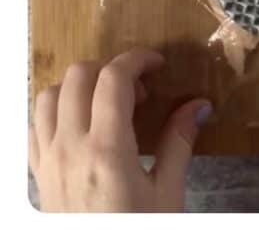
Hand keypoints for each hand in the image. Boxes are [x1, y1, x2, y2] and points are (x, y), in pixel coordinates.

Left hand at [29, 47, 211, 211]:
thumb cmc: (138, 232)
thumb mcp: (167, 192)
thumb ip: (179, 142)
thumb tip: (198, 105)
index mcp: (107, 150)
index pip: (112, 79)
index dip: (136, 59)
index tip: (157, 64)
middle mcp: (70, 147)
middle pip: (78, 76)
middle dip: (111, 69)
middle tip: (138, 90)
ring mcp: (47, 160)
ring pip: (48, 95)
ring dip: (78, 86)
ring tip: (106, 102)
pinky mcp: (37, 173)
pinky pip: (33, 125)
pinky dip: (54, 110)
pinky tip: (80, 123)